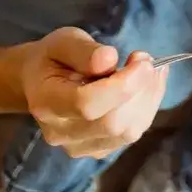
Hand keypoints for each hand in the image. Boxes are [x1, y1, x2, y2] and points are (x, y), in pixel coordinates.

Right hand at [21, 28, 167, 158]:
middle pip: (111, 123)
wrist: (39, 82)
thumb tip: (110, 59)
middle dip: (140, 91)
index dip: (121, 86)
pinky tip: (147, 86)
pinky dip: (146, 109)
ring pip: (126, 132)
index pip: (87, 104)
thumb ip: (84, 51)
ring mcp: (78, 146)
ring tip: (152, 71)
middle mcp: (59, 132)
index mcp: (46, 102)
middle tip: (148, 61)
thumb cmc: (53, 58)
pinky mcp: (96, 150)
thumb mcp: (64, 41)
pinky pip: (130, 135)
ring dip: (148, 100)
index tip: (142, 61)